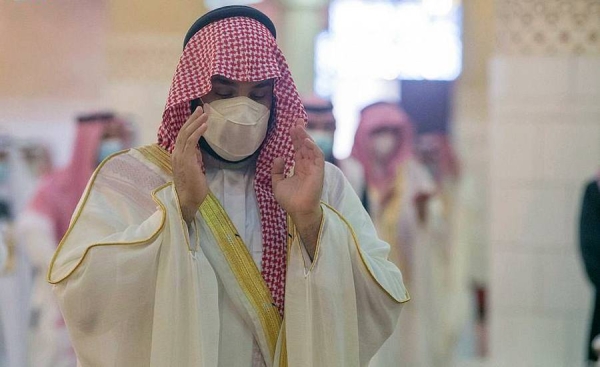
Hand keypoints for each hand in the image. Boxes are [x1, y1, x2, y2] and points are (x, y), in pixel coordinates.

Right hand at [172, 107, 208, 223]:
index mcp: (177, 156)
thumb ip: (194, 159)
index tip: (198, 116)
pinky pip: (191, 141)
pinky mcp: (186, 160)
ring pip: (186, 134)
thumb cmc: (193, 188)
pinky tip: (205, 125)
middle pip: (183, 131)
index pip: (182, 136)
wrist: (188, 200)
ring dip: (196, 122)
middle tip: (200, 108)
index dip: (189, 125)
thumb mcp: (194, 169)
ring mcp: (180, 156)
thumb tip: (197, 151)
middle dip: (192, 119)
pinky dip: (198, 131)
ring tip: (205, 113)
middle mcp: (176, 154)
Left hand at [272, 119, 324, 256]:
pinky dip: (313, 148)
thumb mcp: (277, 183)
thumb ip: (277, 170)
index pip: (298, 149)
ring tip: (299, 127)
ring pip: (311, 148)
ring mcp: (314, 168)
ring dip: (306, 137)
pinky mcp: (318, 172)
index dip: (295, 138)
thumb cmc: (289, 200)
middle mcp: (307, 166)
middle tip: (296, 120)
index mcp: (299, 168)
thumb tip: (279, 157)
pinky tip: (306, 140)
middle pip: (304, 145)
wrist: (298, 211)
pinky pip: (318, 157)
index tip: (291, 126)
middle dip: (301, 132)